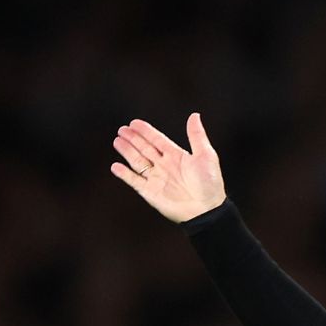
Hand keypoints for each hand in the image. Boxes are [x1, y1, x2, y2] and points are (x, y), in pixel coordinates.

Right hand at [110, 113, 226, 222]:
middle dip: (133, 139)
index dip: (146, 131)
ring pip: (138, 161)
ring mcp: (157, 179)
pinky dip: (124, 174)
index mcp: (177, 156)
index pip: (157, 139)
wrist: (206, 210)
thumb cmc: (210, 183)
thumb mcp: (206, 155)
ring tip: (117, 141)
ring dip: (127, 151)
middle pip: (145, 148)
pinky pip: (134, 181)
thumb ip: (197, 135)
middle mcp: (165, 166)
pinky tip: (115, 166)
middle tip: (122, 129)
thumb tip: (195, 115)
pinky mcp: (150, 192)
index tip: (134, 123)